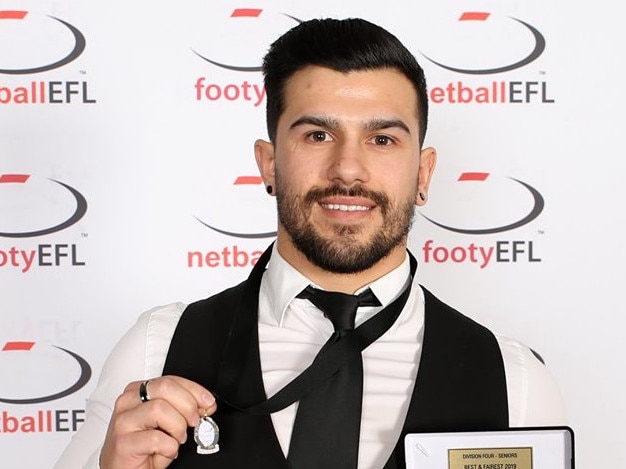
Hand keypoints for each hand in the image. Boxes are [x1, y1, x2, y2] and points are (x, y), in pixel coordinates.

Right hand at [99, 376, 216, 468]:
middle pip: (165, 388)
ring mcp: (123, 421)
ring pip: (159, 409)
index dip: (194, 390)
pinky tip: (167, 451)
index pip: (170, 380)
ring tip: (177, 439)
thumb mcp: (166, 421)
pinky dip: (169, 447)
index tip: (208, 402)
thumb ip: (182, 407)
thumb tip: (206, 403)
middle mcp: (128, 402)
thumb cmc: (145, 446)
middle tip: (193, 422)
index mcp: (138, 391)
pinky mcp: (123, 443)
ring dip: (177, 427)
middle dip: (187, 405)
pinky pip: (155, 438)